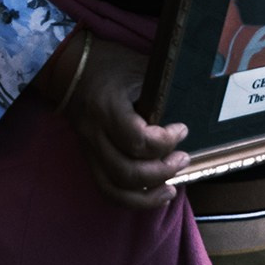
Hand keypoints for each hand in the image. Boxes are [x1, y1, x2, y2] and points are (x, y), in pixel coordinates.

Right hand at [57, 37, 189, 209]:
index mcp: (108, 107)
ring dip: (147, 194)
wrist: (70, 69)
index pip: (137, 139)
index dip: (165, 141)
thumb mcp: (139, 68)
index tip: (182, 129)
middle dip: (161, 171)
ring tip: (172, 188)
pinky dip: (131, 199)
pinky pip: (106, 188)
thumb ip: (161, 90)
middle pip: (127, 171)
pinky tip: (154, 196)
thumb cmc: (110, 65)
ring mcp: (89, 150)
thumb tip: (194, 103)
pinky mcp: (89, 158)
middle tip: (183, 158)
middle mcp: (95, 134)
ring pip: (115, 187)